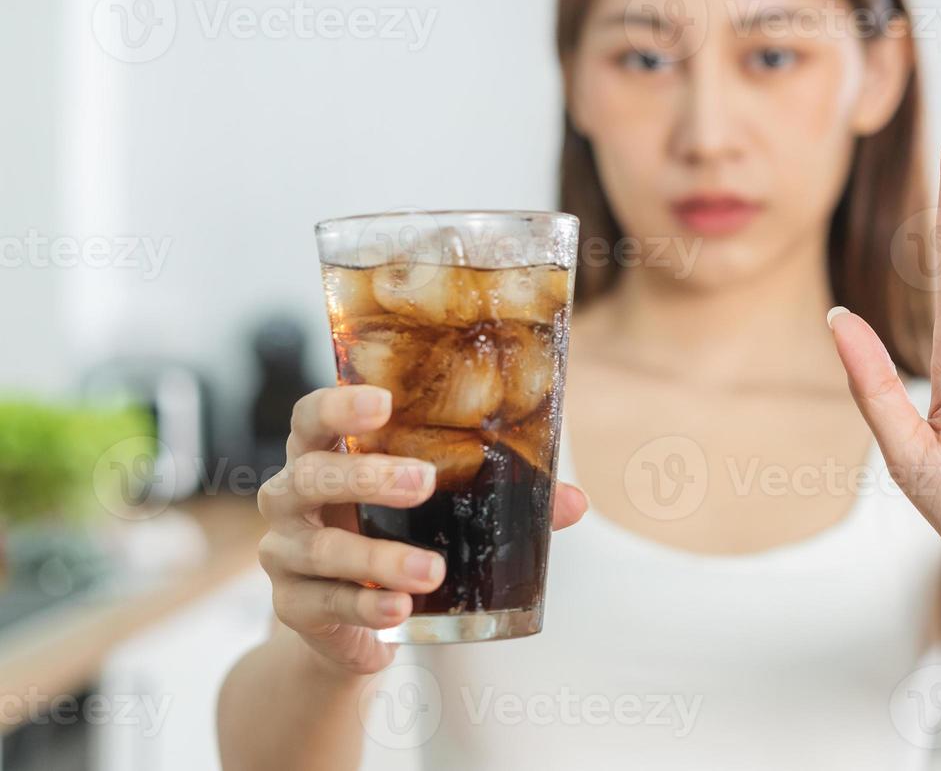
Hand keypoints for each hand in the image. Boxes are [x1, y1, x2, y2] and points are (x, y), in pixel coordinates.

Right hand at [256, 385, 587, 673]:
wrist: (345, 618)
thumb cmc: (393, 532)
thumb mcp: (437, 508)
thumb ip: (501, 498)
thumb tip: (574, 500)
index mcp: (325, 453)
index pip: (312, 416)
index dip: (340, 406)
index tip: (384, 402)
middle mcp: (292, 496)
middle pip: (314, 475)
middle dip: (368, 477)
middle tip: (423, 482)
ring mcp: (285, 553)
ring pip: (323, 548)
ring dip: (380, 559)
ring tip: (432, 570)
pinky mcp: (292, 606)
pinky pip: (325, 605)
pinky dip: (365, 609)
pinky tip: (399, 612)